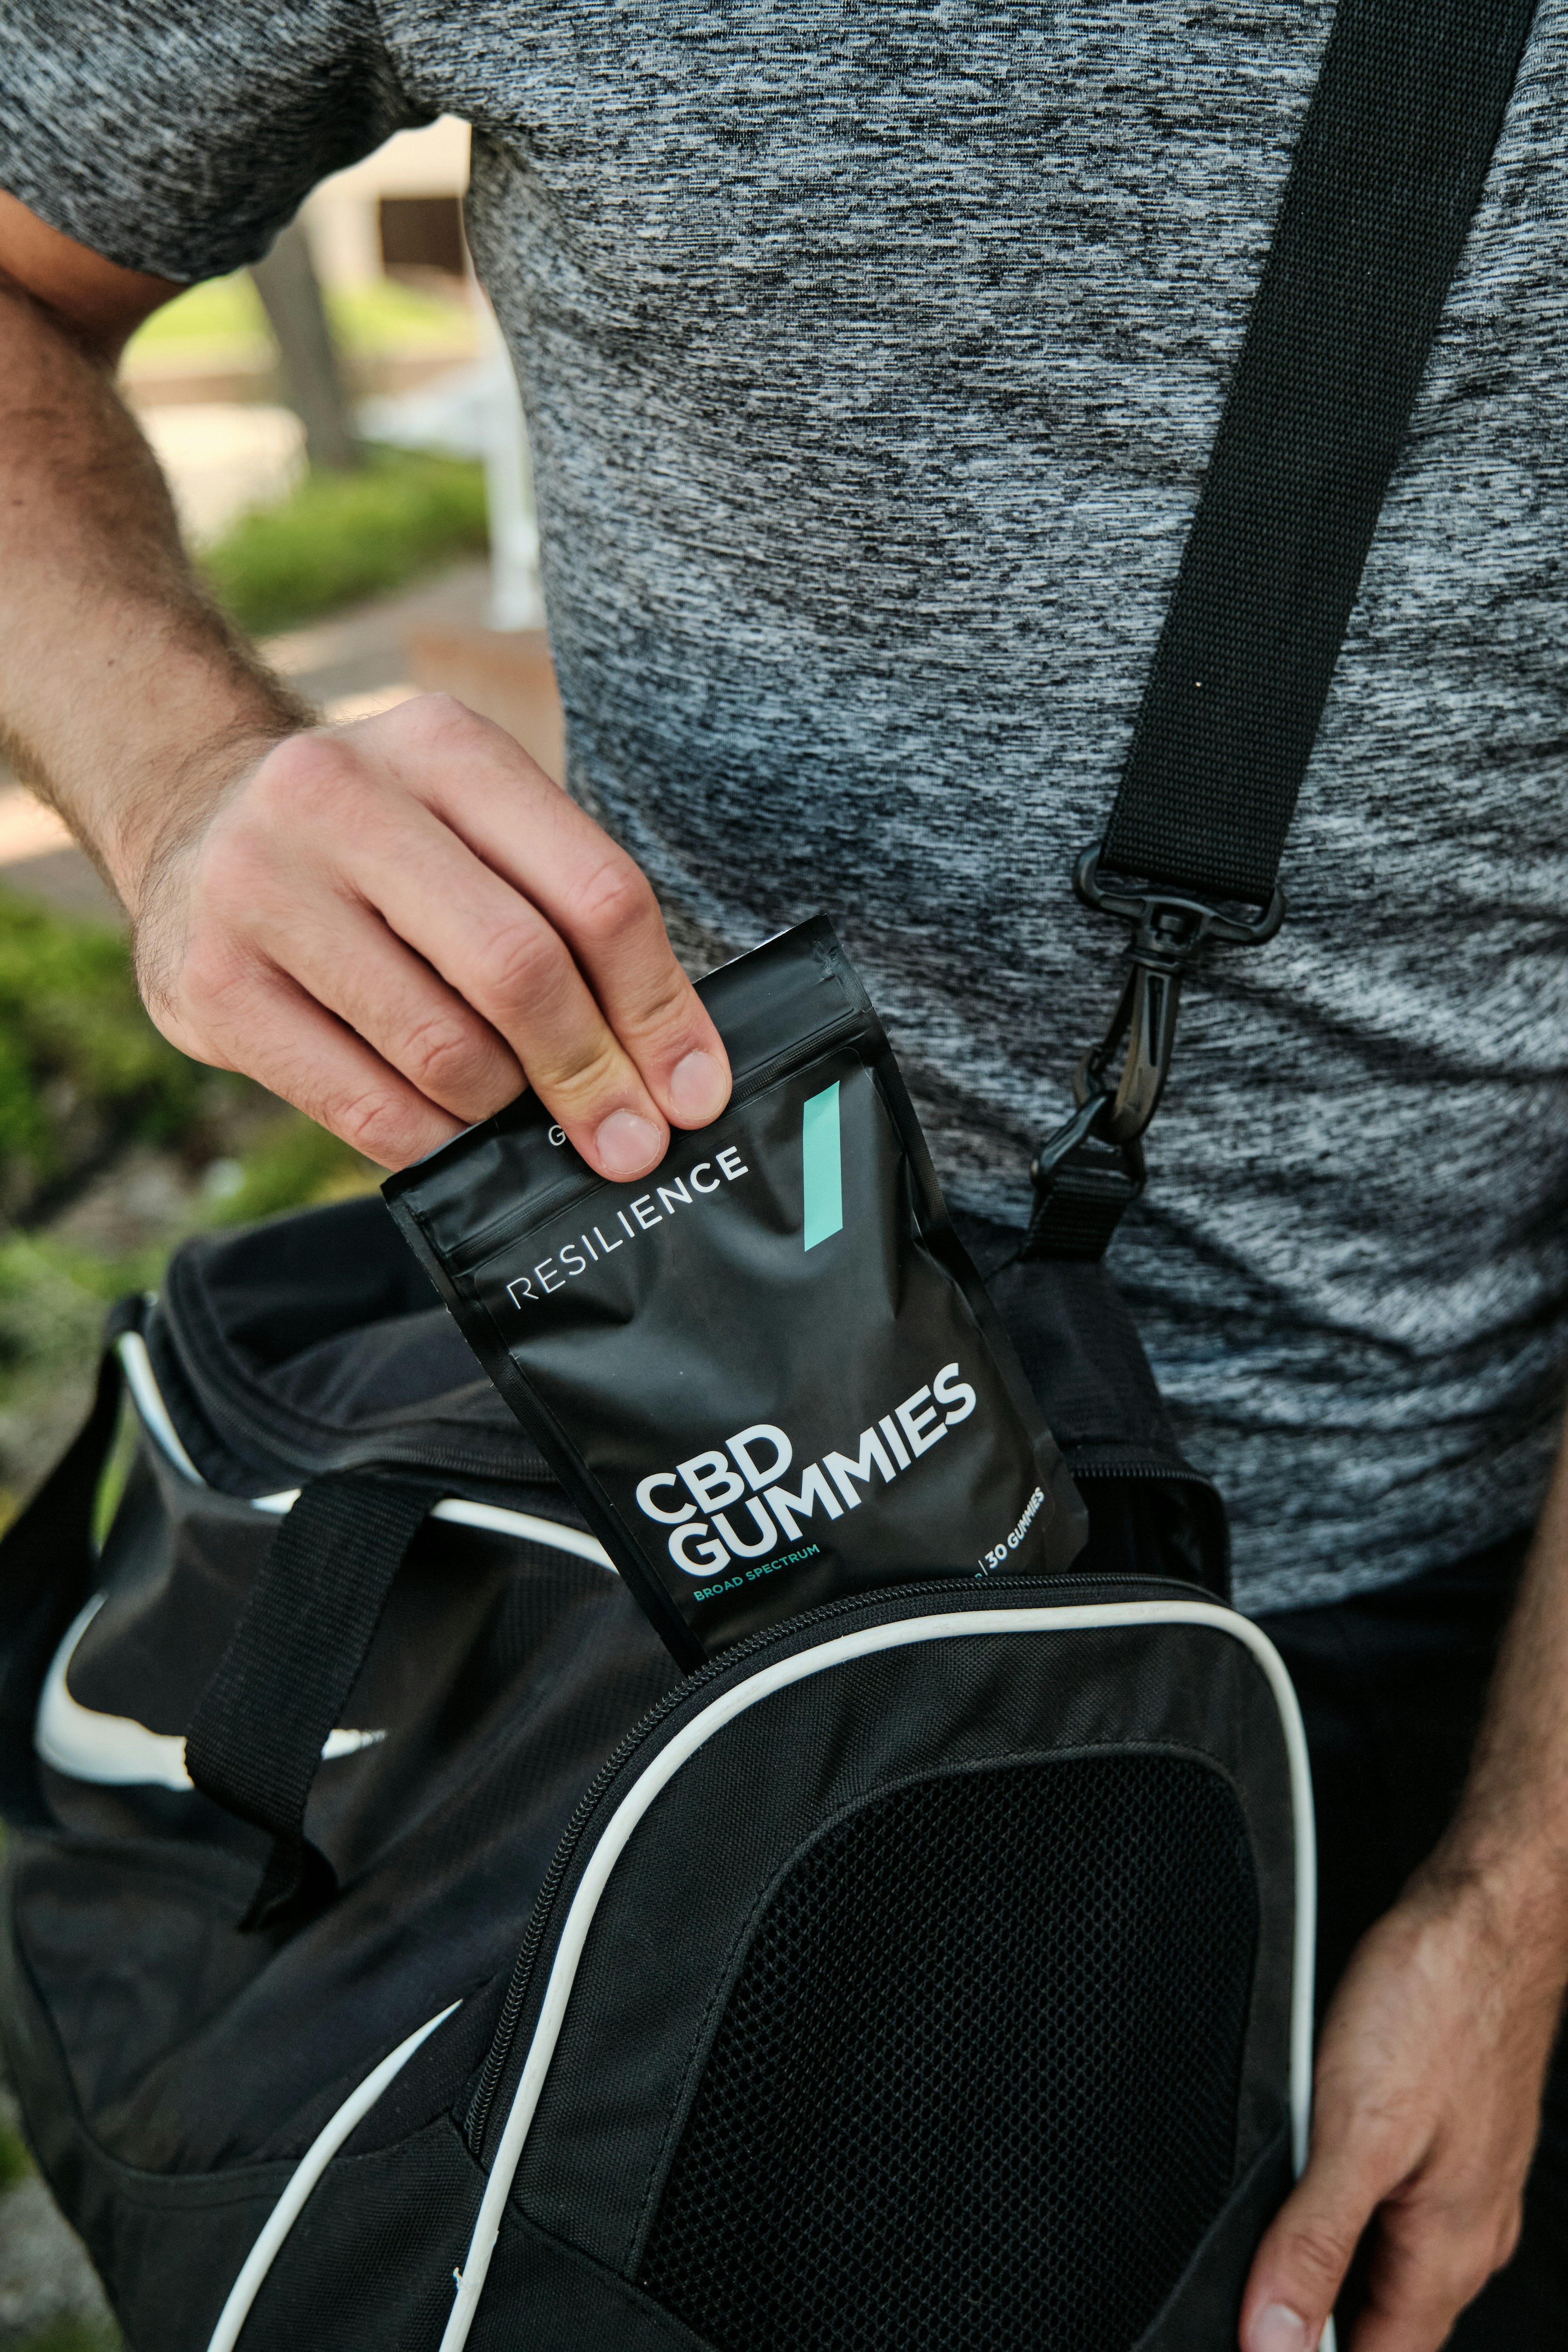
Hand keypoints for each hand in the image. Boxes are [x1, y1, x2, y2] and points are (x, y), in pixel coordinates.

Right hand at [126, 694, 731, 1173]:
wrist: (196, 824)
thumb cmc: (380, 848)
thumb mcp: (476, 830)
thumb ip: (568, 923)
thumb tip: (671, 1075)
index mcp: (444, 746)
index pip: (595, 892)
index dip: (658, 1009)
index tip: (692, 1090)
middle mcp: (343, 796)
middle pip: (520, 968)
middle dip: (592, 1076)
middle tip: (630, 1144)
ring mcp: (262, 887)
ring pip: (443, 1049)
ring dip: (506, 1114)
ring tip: (523, 1124)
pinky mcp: (211, 982)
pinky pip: (362, 1105)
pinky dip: (431, 1144)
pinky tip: (454, 1144)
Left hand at [1240, 1861, 1567, 2351]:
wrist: (1482, 1917)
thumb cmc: (1435, 2003)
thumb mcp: (1353, 2134)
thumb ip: (1311, 2244)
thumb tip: (1273, 2339)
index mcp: (1448, 2251)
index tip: (1256, 2342)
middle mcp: (1467, 2230)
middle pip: (1383, 2319)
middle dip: (1317, 2317)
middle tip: (1255, 2286)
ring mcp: (1463, 2183)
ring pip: (1386, 2260)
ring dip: (1329, 2256)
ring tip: (1275, 2223)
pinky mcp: (1448, 2136)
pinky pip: (1392, 2201)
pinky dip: (1345, 2201)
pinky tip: (1310, 2163)